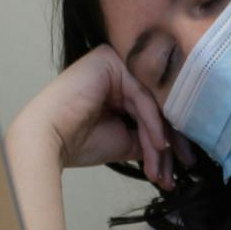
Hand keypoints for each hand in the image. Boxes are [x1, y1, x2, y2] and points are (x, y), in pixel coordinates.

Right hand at [9, 45, 177, 188]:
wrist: (47, 143)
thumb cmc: (77, 142)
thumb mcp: (124, 140)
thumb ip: (148, 135)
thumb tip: (175, 143)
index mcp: (119, 81)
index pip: (154, 109)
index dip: (170, 139)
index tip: (181, 166)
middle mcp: (118, 66)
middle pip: (156, 104)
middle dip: (171, 142)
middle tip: (183, 168)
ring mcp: (114, 61)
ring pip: (151, 103)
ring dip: (161, 141)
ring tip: (164, 169)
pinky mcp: (110, 62)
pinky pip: (141, 97)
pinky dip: (152, 125)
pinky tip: (158, 146)